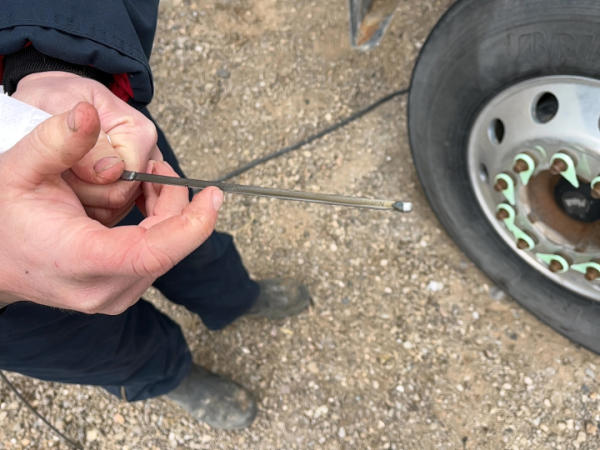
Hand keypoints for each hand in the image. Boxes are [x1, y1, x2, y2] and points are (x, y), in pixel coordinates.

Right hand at [0, 102, 221, 313]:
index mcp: (80, 260)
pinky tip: (144, 202)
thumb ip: (56, 141)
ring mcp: (113, 296)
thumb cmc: (2, 216)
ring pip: (165, 253)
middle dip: (178, 205)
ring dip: (169, 215)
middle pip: (166, 248)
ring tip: (149, 181)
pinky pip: (154, 258)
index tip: (213, 196)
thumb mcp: (18, 169)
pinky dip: (160, 228)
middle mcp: (103, 289)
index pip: (153, 253)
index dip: (193, 225)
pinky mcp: (119, 292)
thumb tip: (87, 113)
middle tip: (162, 170)